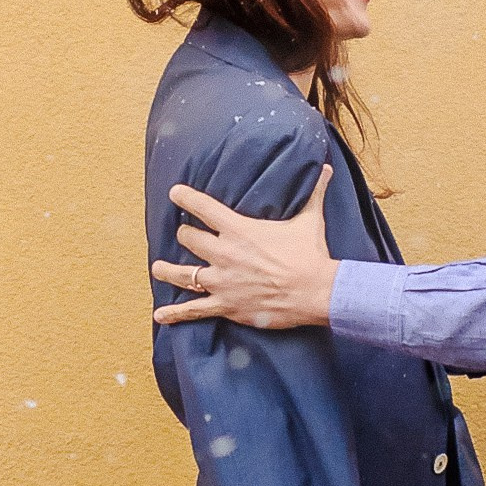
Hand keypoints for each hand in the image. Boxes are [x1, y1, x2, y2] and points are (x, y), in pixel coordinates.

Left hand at [153, 165, 337, 329]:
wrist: (315, 291)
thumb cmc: (310, 255)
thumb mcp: (310, 220)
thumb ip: (314, 193)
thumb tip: (328, 169)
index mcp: (238, 230)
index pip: (203, 208)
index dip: (185, 198)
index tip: (174, 193)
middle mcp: (224, 253)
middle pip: (189, 239)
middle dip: (185, 236)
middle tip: (184, 235)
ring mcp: (222, 281)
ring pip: (183, 274)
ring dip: (167, 270)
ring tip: (158, 268)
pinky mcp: (226, 305)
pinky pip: (195, 309)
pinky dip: (176, 313)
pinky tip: (161, 316)